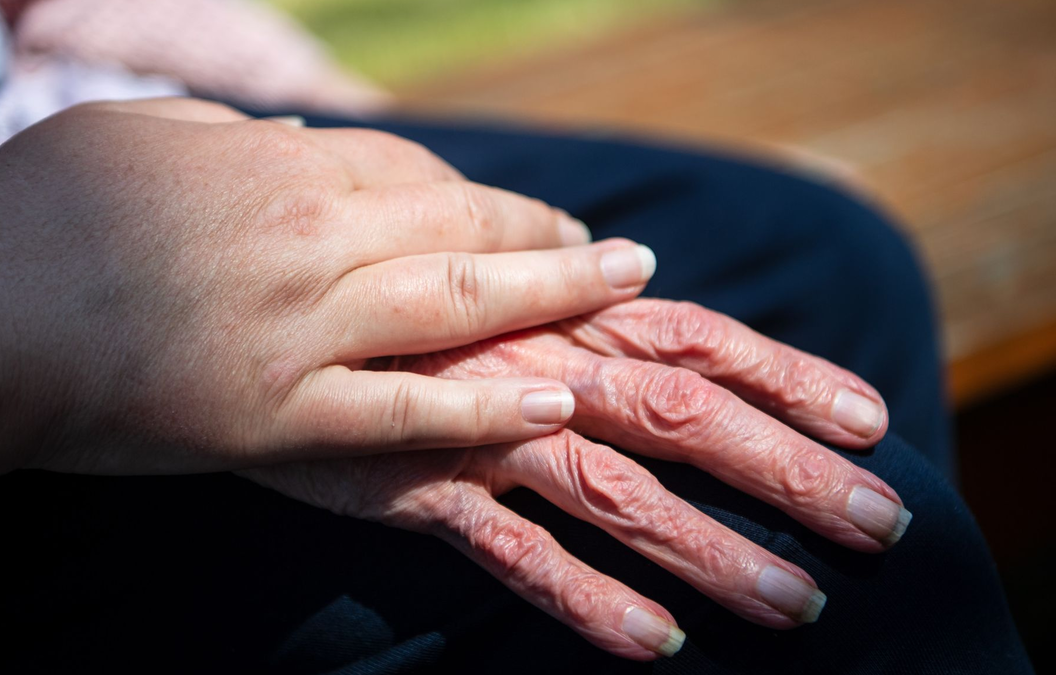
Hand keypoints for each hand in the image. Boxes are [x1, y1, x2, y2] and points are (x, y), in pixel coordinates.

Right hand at [0, 98, 657, 550]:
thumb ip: (225, 140)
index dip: (489, 196)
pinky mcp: (279, 416)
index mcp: (277, 168)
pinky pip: (405, 415)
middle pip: (461, 227)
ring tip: (625, 294)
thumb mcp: (136, 139)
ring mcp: (302, 329)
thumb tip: (283, 141)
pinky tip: (554, 403)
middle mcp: (310, 238)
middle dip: (552, 238)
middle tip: (621, 254)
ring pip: (458, 305)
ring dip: (556, 296)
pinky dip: (485, 411)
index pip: (416, 172)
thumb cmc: (36, 217)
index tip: (534, 212)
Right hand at [242, 299, 906, 660]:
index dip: (788, 376)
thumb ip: (569, 294)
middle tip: (879, 524)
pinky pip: (513, 555)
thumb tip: (645, 284)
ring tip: (795, 605)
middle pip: (684, 416)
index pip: (698, 339)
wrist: (267, 305)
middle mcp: (540, 368)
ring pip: (615, 495)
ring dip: (708, 552)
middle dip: (787, 471)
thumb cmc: (397, 291)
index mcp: (565, 313)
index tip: (870, 421)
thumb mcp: (490, 279)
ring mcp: (481, 432)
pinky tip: (652, 643)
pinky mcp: (419, 490)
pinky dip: (584, 598)